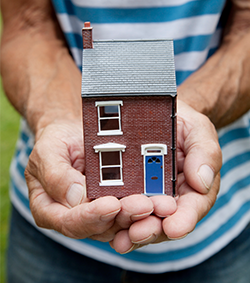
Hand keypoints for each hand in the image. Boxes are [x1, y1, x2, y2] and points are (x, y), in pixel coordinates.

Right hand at [25, 120, 157, 239]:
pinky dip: (144, 207)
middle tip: (144, 205)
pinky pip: (129, 211)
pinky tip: (158, 199)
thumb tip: (76, 197)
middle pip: (99, 227)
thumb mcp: (48, 151)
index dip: (91, 216)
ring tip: (157, 204)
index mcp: (48, 209)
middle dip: (123, 217)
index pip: (70, 222)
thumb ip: (56, 175)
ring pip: (118, 223)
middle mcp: (72, 217)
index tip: (112, 204)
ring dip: (139, 215)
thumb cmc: (56, 141)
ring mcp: (95, 214)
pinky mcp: (113, 206)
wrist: (72, 134)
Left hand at [110, 100, 221, 253]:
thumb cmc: (179, 122)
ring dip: (132, 231)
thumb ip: (204, 152)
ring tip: (120, 236)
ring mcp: (148, 198)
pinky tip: (107, 226)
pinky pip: (122, 212)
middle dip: (152, 230)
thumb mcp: (197, 130)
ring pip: (142, 222)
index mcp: (193, 186)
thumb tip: (202, 181)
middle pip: (165, 223)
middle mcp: (172, 198)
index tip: (173, 227)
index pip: (193, 207)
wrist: (155, 115)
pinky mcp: (127, 195)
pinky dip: (116, 221)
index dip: (185, 219)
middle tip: (137, 233)